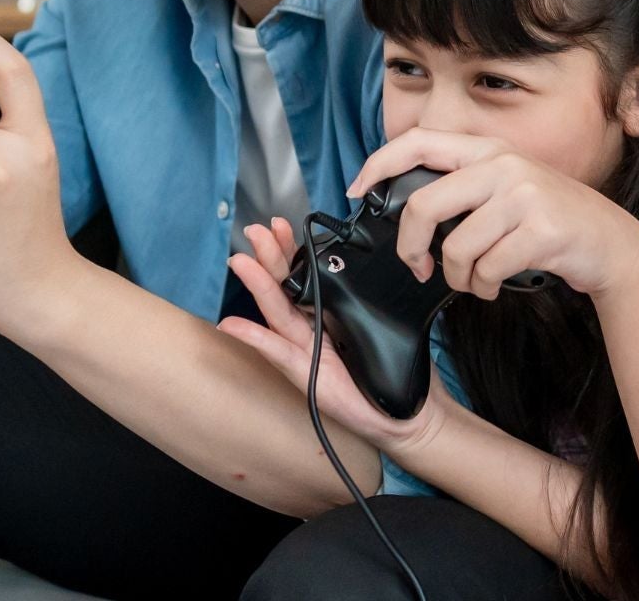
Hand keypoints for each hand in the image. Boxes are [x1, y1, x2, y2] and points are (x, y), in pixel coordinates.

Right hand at [218, 217, 444, 455]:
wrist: (408, 414)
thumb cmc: (397, 369)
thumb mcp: (384, 322)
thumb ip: (368, 297)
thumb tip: (372, 257)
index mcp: (328, 314)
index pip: (304, 276)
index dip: (291, 250)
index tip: (281, 223)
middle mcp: (310, 331)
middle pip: (284, 288)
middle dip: (269, 258)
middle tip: (255, 230)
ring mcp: (304, 354)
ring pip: (277, 314)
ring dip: (258, 286)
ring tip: (241, 261)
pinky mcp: (306, 377)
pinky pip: (278, 353)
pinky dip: (254, 338)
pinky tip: (230, 324)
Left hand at [350, 127, 638, 299]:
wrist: (610, 242)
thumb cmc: (549, 222)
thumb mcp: (507, 190)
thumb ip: (464, 189)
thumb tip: (405, 212)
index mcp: (489, 150)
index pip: (419, 141)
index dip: (379, 164)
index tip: (357, 192)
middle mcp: (504, 165)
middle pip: (425, 205)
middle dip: (411, 246)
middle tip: (418, 266)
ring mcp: (524, 195)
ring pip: (456, 248)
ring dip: (459, 277)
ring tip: (477, 279)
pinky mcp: (540, 229)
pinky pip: (486, 269)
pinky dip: (484, 288)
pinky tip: (497, 285)